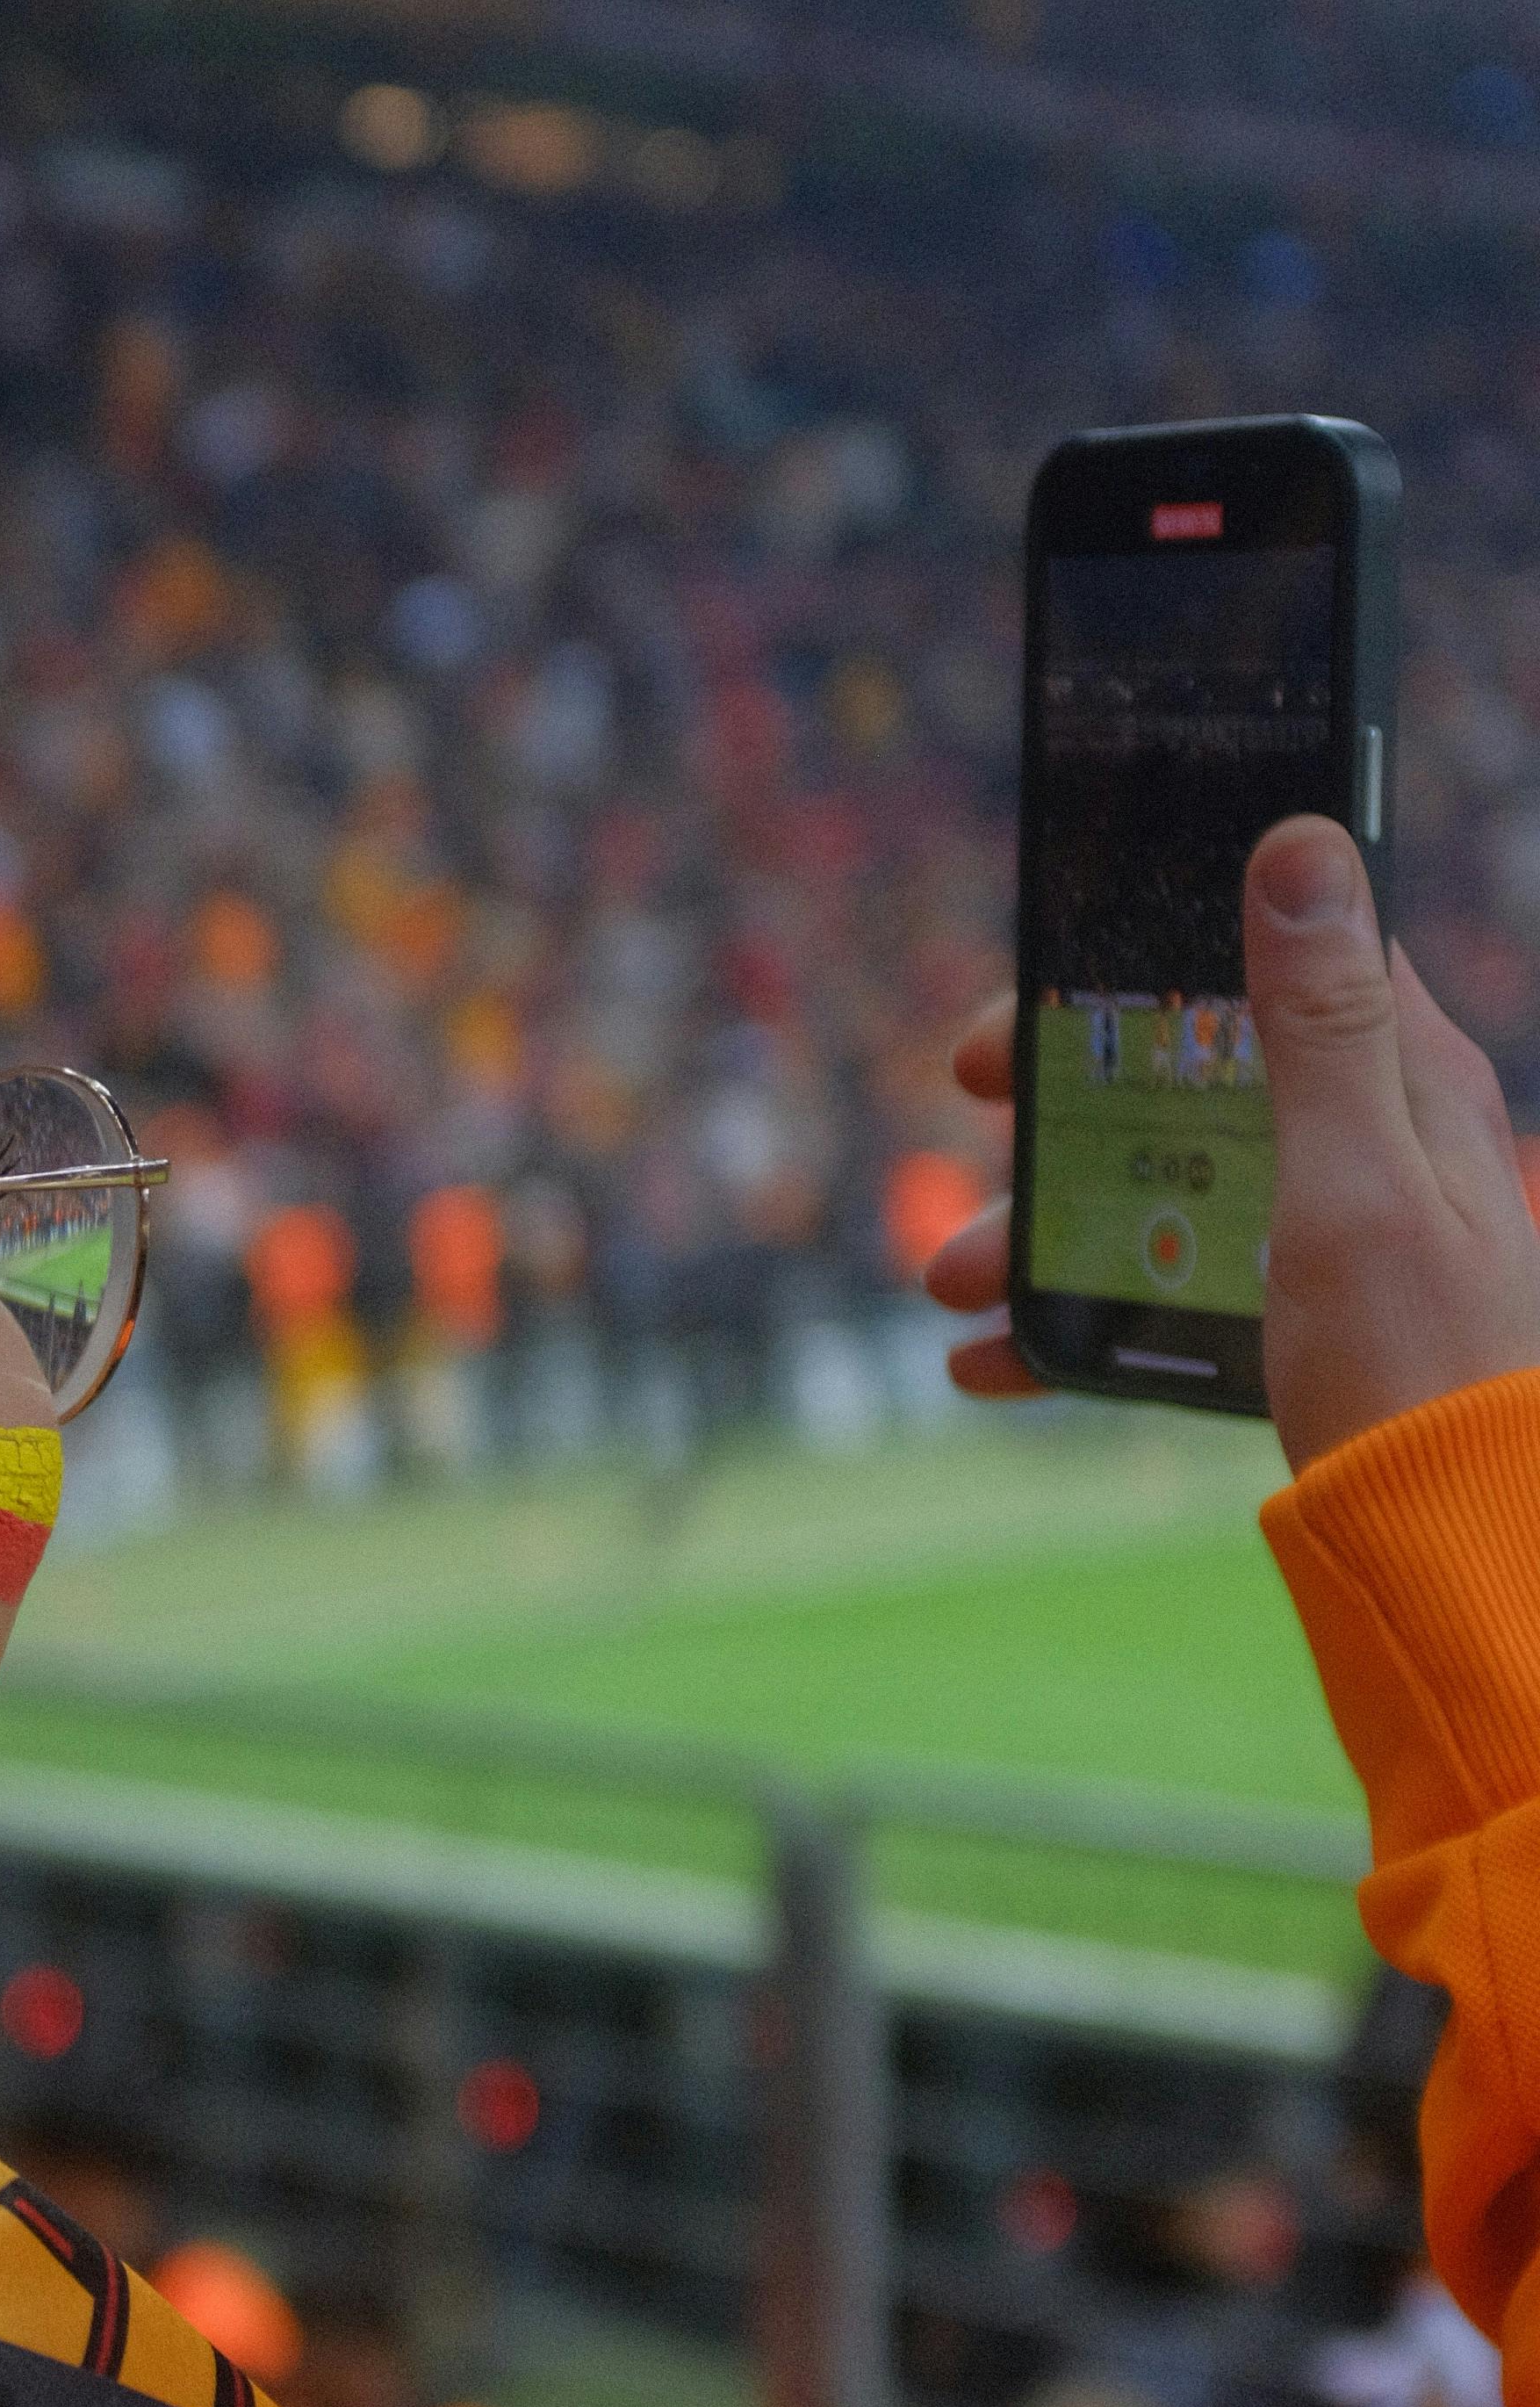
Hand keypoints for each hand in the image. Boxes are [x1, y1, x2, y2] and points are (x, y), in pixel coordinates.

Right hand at [922, 822, 1539, 1465]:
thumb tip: (1304, 843)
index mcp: (1405, 1085)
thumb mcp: (1354, 1183)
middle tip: (971, 1097)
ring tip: (952, 1278)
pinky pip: (1167, 1292)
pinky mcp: (1296, 1325)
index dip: (1155, 947)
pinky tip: (991, 1359)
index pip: (1277, 956)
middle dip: (1065, 1092)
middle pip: (1192, 1071)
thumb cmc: (1421, 1373)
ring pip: (1163, 1187)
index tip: (1045, 974)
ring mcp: (1332, 1237)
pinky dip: (1075, 1318)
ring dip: (1046, 1218)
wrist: (1454, 1563)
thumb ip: (1321, 1023)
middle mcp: (1373, 1146)